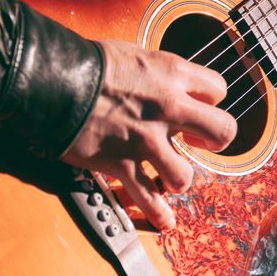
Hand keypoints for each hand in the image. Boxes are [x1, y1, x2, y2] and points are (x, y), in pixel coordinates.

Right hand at [62, 39, 235, 229]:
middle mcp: (168, 108)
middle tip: (198, 141)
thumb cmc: (88, 62)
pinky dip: (157, 213)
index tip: (196, 106)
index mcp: (172, 74)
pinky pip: (148, 198)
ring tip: (168, 174)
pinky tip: (165, 220)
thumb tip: (162, 83)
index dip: (209, 101)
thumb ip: (156, 73)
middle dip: (215, 140)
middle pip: (223, 132)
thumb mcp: (133, 55)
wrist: (53, 80)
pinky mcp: (122, 163)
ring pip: (186, 176)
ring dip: (178, 178)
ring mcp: (146, 140)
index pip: (218, 91)